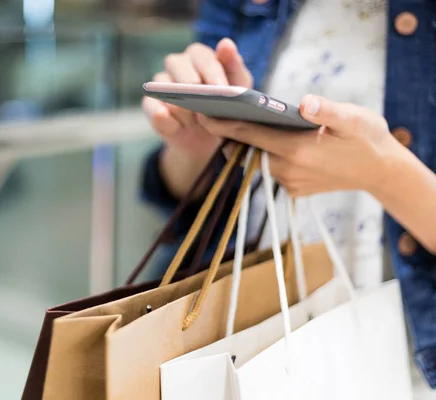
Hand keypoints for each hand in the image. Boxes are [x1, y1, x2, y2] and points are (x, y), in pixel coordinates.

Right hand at [142, 38, 252, 198]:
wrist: (209, 138)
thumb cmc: (225, 106)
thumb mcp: (238, 88)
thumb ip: (235, 65)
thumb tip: (226, 43)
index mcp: (200, 56)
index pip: (200, 54)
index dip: (210, 70)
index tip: (221, 89)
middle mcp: (177, 65)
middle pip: (177, 64)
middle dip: (193, 86)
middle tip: (207, 105)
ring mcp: (161, 85)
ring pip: (164, 86)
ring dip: (180, 104)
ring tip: (195, 121)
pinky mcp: (151, 106)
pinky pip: (152, 108)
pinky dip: (164, 117)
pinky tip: (176, 126)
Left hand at [197, 95, 400, 196]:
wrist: (381, 172)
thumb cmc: (367, 138)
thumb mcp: (354, 118)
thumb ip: (328, 111)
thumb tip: (306, 103)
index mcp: (296, 150)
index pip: (249, 136)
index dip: (223, 125)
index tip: (202, 115)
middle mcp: (287, 170)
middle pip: (246, 151)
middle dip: (230, 136)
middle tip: (214, 116)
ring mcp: (289, 183)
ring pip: (256, 162)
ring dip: (247, 147)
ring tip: (236, 126)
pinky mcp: (293, 190)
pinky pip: (270, 171)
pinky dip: (264, 157)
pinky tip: (264, 142)